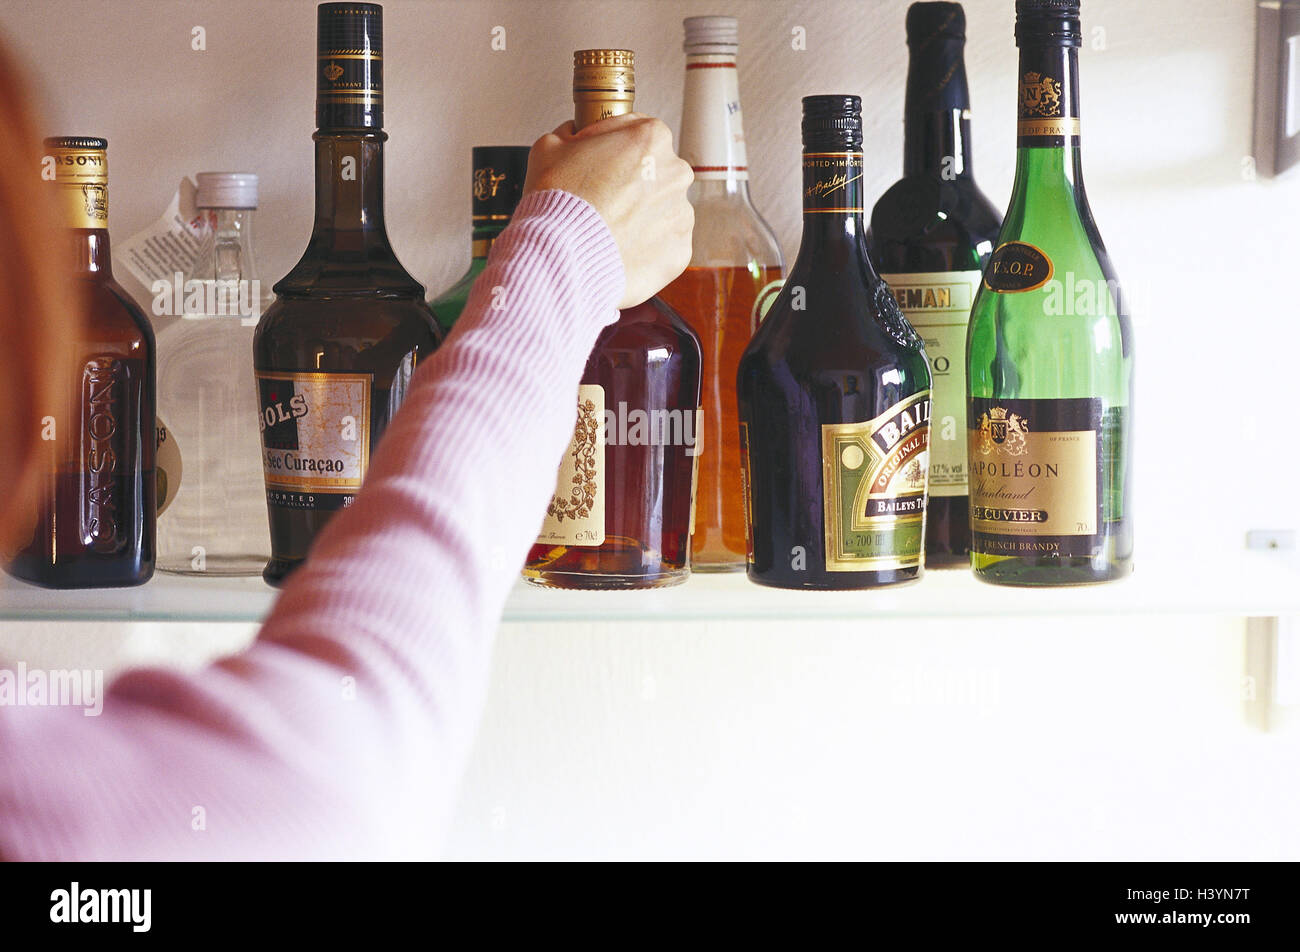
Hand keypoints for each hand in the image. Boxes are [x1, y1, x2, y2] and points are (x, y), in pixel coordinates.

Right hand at [525, 114, 693, 308]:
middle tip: (601, 200)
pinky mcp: (680, 250)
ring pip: (660, 210)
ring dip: (640, 217)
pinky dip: (645, 247)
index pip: (636, 133)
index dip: (612, 147)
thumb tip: (574, 137)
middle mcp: (676, 172)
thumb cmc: (558, 201)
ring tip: (607, 229)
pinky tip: (619, 249)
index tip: (598, 163)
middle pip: (655, 172)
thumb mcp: (550, 146)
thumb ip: (571, 134)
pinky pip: (663, 244)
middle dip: (631, 184)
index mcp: (652, 138)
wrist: (563, 256)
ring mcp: (681, 214)